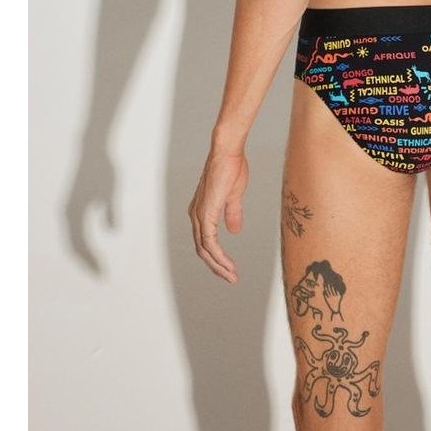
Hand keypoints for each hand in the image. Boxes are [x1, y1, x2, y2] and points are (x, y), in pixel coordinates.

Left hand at [188, 148, 248, 282]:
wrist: (228, 152)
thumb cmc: (231, 167)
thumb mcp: (233, 196)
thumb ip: (232, 214)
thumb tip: (234, 231)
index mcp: (202, 211)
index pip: (205, 241)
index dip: (217, 256)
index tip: (230, 268)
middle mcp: (196, 215)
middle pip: (202, 249)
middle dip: (217, 266)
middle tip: (231, 278)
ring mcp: (199, 214)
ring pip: (204, 249)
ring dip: (218, 265)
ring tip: (232, 276)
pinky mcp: (205, 213)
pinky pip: (209, 242)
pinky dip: (219, 256)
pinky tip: (228, 265)